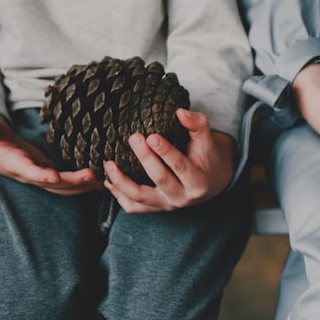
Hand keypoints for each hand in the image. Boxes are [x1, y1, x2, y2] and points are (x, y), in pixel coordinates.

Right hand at [0, 109, 100, 194]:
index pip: (27, 171)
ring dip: (83, 185)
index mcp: (14, 164)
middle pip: (52, 183)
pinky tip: (103, 182)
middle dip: (72, 182)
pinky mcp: (50, 173)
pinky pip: (68, 183)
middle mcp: (30, 175)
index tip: (53, 176)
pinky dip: (84, 184)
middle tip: (92, 176)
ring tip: (103, 182)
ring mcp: (41, 176)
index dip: (39, 175)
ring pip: (63, 186)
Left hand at [102, 108, 235, 212]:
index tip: (152, 136)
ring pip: (141, 198)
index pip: (181, 167)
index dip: (166, 152)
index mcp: (198, 182)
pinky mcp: (155, 208)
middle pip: (160, 180)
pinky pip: (134, 207)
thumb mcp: (208, 141)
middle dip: (145, 159)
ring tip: (109, 164)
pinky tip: (109, 181)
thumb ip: (197, 125)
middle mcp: (182, 197)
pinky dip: (119, 196)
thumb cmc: (207, 158)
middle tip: (134, 138)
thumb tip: (180, 112)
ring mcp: (167, 205)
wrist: (211, 182)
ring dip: (122, 182)